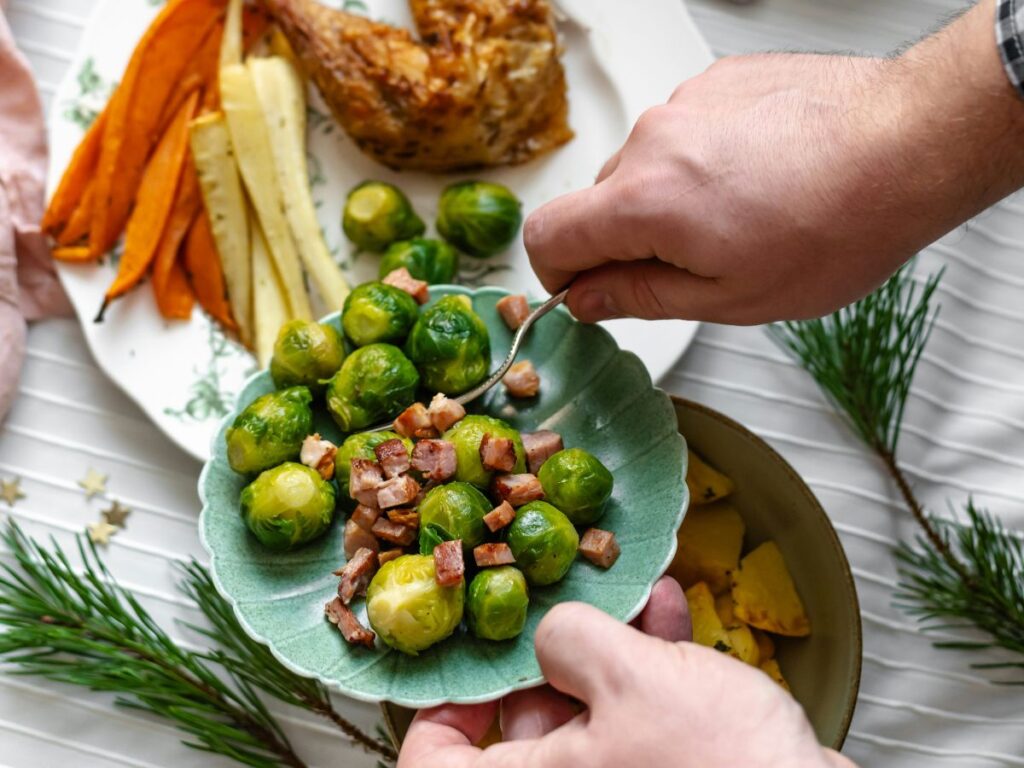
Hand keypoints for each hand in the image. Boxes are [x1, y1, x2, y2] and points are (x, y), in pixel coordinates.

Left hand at [397, 577, 854, 767]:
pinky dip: (649, 670)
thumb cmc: (719, 765)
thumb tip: (552, 634)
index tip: (470, 667)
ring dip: (608, 647)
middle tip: (569, 603)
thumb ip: (571, 639)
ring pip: (588, 712)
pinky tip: (672, 618)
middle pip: (521, 722)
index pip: (436, 764)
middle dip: (549, 652)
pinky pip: (637, 719)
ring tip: (632, 596)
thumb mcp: (630, 678)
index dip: (441, 710)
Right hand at [525, 0, 1023, 323]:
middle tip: (689, 267)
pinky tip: (757, 180)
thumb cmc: (836, 226)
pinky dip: (701, 162)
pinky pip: (682, 131)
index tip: (587, 291)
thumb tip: (586, 299)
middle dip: (625, 241)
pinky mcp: (718, 80)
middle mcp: (652, 140)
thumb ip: (639, 297)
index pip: (547, 235)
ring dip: (667, 200)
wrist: (910, 143)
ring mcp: (685, 102)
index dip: (556, 276)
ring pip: (641, 167)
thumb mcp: (730, 296)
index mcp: (643, 201)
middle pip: (596, 202)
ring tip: (739, 218)